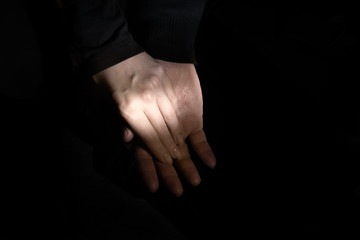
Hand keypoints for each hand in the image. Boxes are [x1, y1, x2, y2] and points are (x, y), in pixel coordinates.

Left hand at [93, 52, 183, 164]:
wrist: (110, 49)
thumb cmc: (102, 79)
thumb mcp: (102, 104)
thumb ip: (118, 124)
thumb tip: (129, 141)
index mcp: (128, 108)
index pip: (149, 136)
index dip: (159, 150)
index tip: (167, 160)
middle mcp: (145, 99)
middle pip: (163, 129)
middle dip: (171, 146)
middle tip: (178, 158)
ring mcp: (156, 88)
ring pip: (171, 117)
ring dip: (177, 134)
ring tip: (181, 145)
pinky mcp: (162, 79)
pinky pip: (172, 103)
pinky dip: (177, 117)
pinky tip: (180, 126)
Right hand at [127, 61, 215, 195]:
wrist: (165, 57)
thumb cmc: (142, 78)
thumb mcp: (131, 99)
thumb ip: (129, 121)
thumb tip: (127, 139)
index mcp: (144, 132)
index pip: (146, 156)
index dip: (149, 170)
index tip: (152, 186)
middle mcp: (162, 134)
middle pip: (166, 159)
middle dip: (170, 175)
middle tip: (176, 191)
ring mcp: (179, 129)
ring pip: (184, 154)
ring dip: (189, 167)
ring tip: (194, 181)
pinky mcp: (194, 122)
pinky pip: (200, 140)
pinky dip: (205, 151)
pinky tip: (210, 162)